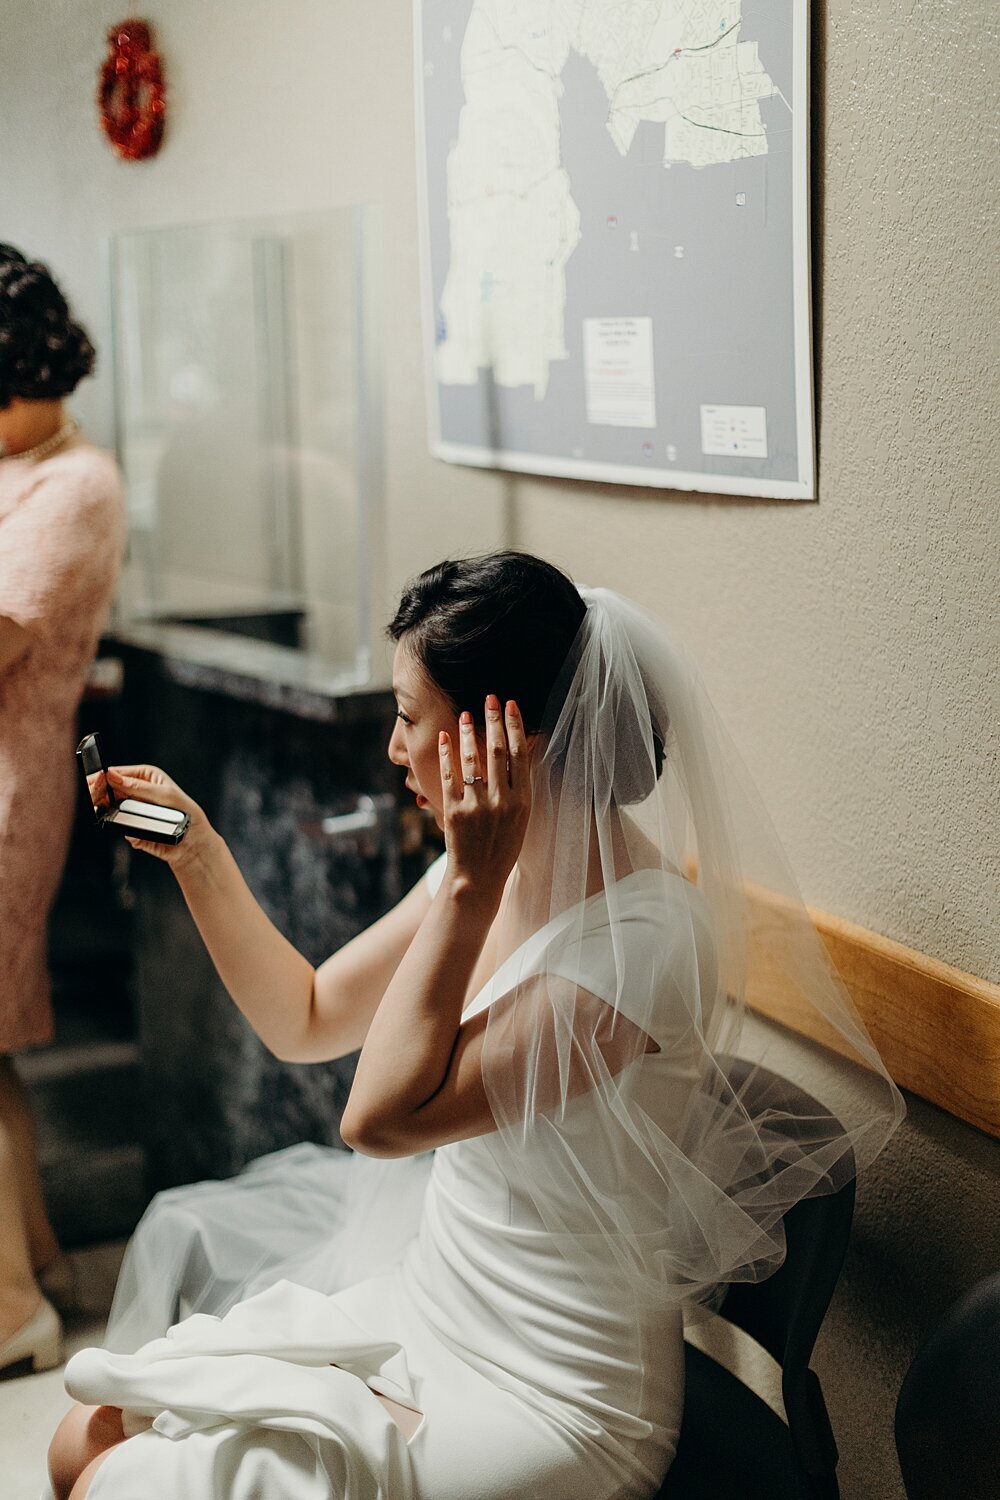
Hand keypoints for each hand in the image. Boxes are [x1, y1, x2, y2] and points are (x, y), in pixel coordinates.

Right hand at [106, 763, 214, 871]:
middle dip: (103, 797)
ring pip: (111, 811)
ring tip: (126, 819)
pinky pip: (121, 829)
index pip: (118, 773)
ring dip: (114, 816)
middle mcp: (138, 792)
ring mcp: (134, 811)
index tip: (94, 782)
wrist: (194, 844)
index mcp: (146, 777)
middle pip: (109, 791)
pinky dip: (128, 832)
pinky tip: (139, 833)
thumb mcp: (165, 795)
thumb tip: (114, 777)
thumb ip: (139, 787)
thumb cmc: (188, 814)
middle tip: (100, 802)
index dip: (105, 777)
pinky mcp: (132, 829)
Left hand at [438, 695, 530, 902]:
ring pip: (473, 760)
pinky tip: (444, 737)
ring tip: (465, 713)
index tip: (511, 704)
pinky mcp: (454, 813)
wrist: (479, 877)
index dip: (515, 727)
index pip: (520, 755)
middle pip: (497, 751)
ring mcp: (477, 807)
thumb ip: (518, 786)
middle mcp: (502, 802)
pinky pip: (449, 777)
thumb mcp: (521, 818)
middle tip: (490, 697)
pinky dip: (447, 755)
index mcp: (522, 802)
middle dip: (493, 720)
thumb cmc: (502, 846)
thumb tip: (517, 751)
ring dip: (469, 732)